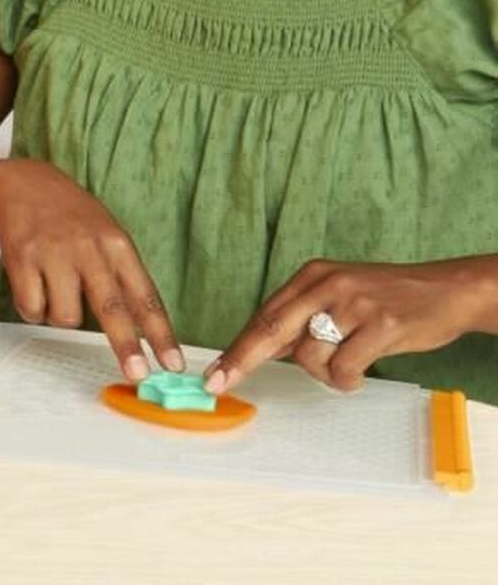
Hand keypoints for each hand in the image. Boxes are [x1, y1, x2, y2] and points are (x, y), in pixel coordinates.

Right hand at [0, 158, 183, 381]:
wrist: (24, 182)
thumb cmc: (71, 216)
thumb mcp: (107, 234)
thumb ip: (121, 275)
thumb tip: (142, 330)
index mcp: (117, 244)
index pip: (145, 296)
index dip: (161, 334)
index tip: (173, 364)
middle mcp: (88, 248)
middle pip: (112, 308)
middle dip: (126, 345)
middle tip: (138, 375)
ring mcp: (54, 253)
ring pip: (66, 316)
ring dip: (60, 316)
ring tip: (54, 290)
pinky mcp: (23, 258)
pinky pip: (32, 308)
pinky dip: (33, 308)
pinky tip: (33, 284)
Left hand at [205, 258, 487, 395]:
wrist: (444, 290)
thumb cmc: (385, 298)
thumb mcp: (338, 295)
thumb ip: (302, 318)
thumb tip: (260, 349)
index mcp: (310, 276)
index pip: (264, 315)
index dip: (237, 347)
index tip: (214, 372)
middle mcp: (325, 285)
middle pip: (271, 329)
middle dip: (241, 360)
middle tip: (219, 383)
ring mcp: (352, 304)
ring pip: (310, 356)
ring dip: (324, 373)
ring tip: (350, 361)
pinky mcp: (379, 325)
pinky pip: (344, 368)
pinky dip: (348, 379)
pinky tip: (362, 369)